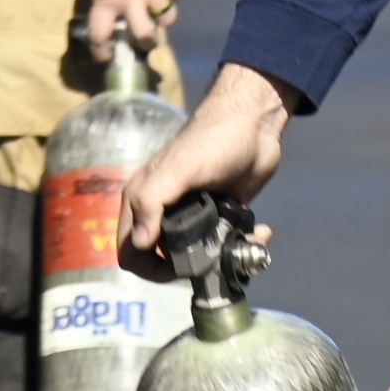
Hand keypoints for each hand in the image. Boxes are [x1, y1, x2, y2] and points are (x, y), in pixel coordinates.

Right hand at [125, 65, 298, 250]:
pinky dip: (243, 243)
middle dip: (192, 266)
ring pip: (200, 254)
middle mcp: (164, 211)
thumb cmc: (212, 142)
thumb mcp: (178, 169)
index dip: (148, 267)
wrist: (254, 124)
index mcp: (143, 200)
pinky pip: (226, 243)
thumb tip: (140, 243)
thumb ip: (152, 202)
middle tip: (215, 257)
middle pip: (165, 259)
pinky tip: (259, 231)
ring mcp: (193, 214)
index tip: (177, 267)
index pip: (130, 250)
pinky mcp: (221, 214)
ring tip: (245, 244)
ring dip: (223, 258)